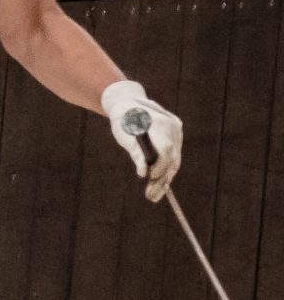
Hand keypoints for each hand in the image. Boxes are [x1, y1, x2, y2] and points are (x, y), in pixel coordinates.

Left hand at [101, 79, 182, 200]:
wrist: (129, 103)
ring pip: (174, 161)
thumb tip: (142, 173)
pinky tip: (160, 188)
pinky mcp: (176, 137)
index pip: (165, 149)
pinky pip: (174, 158)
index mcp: (159, 123)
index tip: (150, 178)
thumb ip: (135, 152)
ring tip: (153, 196)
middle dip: (161, 178)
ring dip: (164, 180)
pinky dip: (166, 173)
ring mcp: (177, 132)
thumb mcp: (124, 134)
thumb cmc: (123, 119)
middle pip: (172, 158)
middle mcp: (172, 127)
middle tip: (150, 196)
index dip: (160, 166)